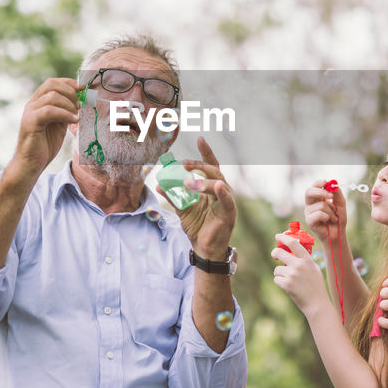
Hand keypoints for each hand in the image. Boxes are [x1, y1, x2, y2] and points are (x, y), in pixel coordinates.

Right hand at [6, 78, 79, 183]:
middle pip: (51, 84)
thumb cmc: (45, 145)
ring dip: (69, 104)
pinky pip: (49, 111)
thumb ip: (66, 111)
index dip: (69, 83)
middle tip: (80, 106)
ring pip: (52, 96)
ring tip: (76, 116)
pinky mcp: (30, 122)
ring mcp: (30, 112)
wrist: (31, 163)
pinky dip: (65, 114)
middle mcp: (32, 104)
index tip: (83, 88)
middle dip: (70, 92)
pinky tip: (74, 121)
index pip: (52, 82)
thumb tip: (82, 100)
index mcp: (38, 102)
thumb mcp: (59, 124)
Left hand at [162, 137, 236, 260]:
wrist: (204, 248)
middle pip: (213, 172)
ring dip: (203, 181)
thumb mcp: (182, 209)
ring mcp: (226, 201)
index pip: (209, 165)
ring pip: (218, 183)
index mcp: (211, 187)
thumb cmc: (197, 226)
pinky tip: (219, 186)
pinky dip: (223, 193)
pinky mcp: (229, 213)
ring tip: (187, 183)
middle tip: (184, 163)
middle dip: (199, 165)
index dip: (205, 152)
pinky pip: (227, 201)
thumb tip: (159, 184)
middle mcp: (221, 190)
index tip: (200, 138)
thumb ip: (173, 196)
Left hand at [271, 235, 329, 315]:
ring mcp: (292, 274)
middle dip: (275, 253)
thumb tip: (291, 250)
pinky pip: (276, 279)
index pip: (293, 243)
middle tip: (275, 255)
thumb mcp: (314, 268)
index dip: (283, 237)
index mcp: (307, 259)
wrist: (317, 303)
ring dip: (280, 274)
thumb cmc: (316, 286)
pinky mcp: (286, 284)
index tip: (278, 236)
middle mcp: (299, 265)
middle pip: (280, 252)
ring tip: (290, 281)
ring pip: (277, 269)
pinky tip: (289, 287)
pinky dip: (280, 282)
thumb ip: (304, 259)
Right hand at [304, 179, 346, 241]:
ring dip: (331, 211)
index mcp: (316, 198)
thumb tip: (333, 182)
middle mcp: (310, 204)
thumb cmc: (338, 219)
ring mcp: (308, 213)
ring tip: (333, 217)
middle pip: (309, 192)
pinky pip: (319, 214)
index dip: (318, 183)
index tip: (326, 182)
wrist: (338, 233)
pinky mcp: (309, 221)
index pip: (313, 187)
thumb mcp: (340, 204)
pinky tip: (328, 221)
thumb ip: (337, 193)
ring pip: (320, 205)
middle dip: (321, 192)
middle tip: (331, 196)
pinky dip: (327, 217)